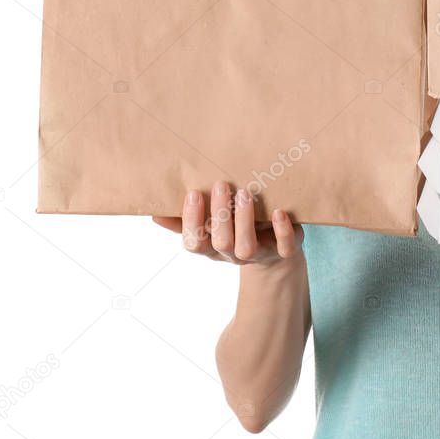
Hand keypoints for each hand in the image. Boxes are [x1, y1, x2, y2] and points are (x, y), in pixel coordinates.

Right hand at [153, 182, 303, 266]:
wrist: (277, 253)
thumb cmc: (237, 230)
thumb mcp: (212, 227)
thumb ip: (185, 222)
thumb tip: (154, 213)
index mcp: (213, 247)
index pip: (194, 242)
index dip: (192, 221)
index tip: (193, 193)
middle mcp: (232, 253)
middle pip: (220, 242)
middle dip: (219, 214)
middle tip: (221, 184)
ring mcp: (259, 254)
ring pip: (246, 246)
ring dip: (245, 220)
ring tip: (245, 193)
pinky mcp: (285, 251)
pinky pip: (284, 246)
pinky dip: (282, 230)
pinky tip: (278, 212)